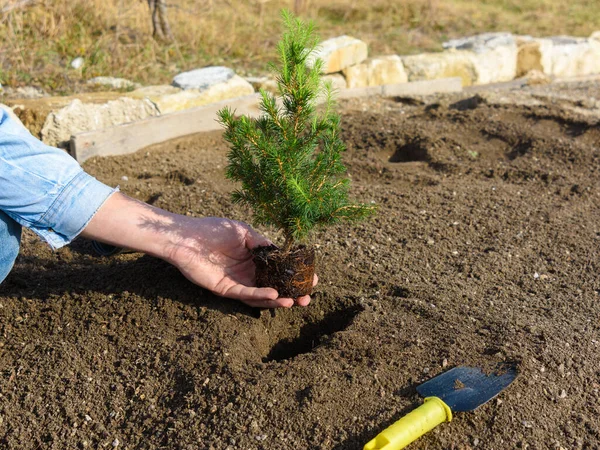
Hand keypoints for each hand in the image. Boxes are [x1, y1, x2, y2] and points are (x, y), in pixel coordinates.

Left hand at [163, 217, 315, 307]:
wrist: (186, 236)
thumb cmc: (213, 229)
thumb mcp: (243, 232)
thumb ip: (262, 243)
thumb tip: (282, 251)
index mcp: (254, 258)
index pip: (278, 270)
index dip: (294, 274)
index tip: (312, 278)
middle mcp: (247, 272)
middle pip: (273, 286)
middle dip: (291, 293)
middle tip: (307, 297)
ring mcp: (237, 282)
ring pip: (261, 296)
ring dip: (279, 300)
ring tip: (295, 301)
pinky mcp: (225, 289)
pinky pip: (246, 295)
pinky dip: (260, 296)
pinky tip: (275, 295)